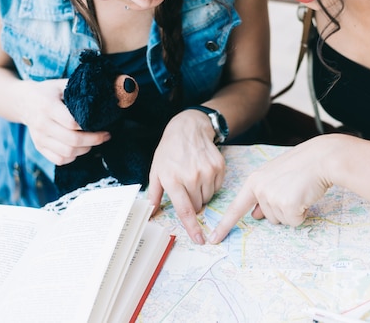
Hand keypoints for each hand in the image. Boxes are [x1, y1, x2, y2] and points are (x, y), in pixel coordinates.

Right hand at [23, 79, 110, 164]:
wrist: (22, 101)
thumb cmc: (48, 91)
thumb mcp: (61, 84)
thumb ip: (79, 91)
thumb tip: (104, 95)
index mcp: (48, 106)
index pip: (72, 123)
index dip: (90, 126)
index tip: (103, 124)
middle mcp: (42, 124)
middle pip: (72, 140)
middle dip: (94, 140)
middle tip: (106, 136)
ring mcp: (39, 138)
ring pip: (67, 152)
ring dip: (86, 149)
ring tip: (94, 141)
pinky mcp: (39, 147)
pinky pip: (59, 159)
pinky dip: (74, 157)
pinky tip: (80, 148)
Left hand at [147, 109, 225, 244]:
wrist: (188, 129)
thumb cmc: (169, 151)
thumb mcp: (156, 170)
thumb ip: (154, 194)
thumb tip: (151, 212)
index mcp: (173, 179)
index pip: (185, 210)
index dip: (192, 227)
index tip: (199, 239)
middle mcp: (191, 176)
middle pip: (198, 205)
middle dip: (193, 202)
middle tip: (186, 188)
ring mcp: (207, 171)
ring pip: (208, 197)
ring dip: (202, 194)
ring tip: (194, 177)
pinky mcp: (219, 167)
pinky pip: (217, 187)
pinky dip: (211, 184)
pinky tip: (203, 172)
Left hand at [208, 139, 332, 243]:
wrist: (321, 158)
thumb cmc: (301, 166)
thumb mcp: (276, 176)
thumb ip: (263, 193)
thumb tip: (255, 215)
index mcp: (254, 180)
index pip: (236, 207)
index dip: (224, 225)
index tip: (214, 239)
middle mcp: (260, 190)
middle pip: (268, 217)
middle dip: (282, 209)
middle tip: (293, 189)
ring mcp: (272, 198)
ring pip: (281, 220)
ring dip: (293, 210)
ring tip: (301, 191)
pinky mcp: (287, 205)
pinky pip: (294, 221)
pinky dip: (302, 213)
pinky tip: (306, 196)